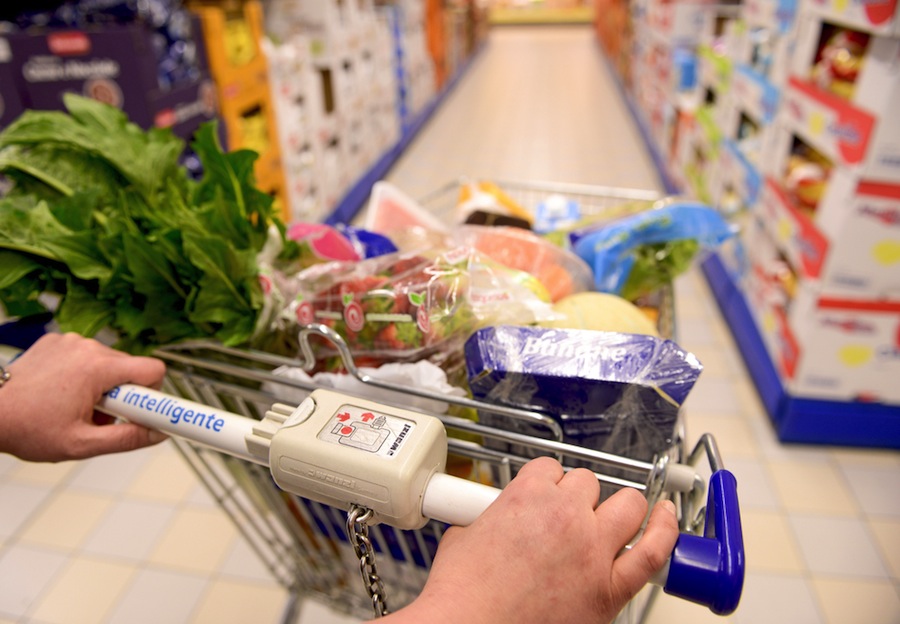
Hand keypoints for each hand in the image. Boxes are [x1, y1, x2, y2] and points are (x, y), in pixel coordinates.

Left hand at [0, 333, 167, 461]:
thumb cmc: (27, 428)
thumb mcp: (82, 444)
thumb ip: (127, 439)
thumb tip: (158, 434)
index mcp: (97, 368)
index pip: (153, 370)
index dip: (153, 394)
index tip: (144, 412)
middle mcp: (87, 347)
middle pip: (130, 368)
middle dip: (124, 394)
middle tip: (100, 416)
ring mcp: (71, 341)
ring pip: (109, 363)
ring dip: (103, 385)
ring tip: (76, 406)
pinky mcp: (58, 340)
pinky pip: (87, 356)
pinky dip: (83, 374)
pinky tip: (63, 392)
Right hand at [380, 456, 678, 623]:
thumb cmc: (463, 594)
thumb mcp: (463, 536)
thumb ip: (488, 517)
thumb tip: (494, 519)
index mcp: (528, 496)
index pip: (551, 469)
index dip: (548, 484)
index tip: (545, 496)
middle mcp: (566, 516)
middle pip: (588, 483)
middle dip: (579, 497)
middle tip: (568, 517)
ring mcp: (593, 550)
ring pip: (628, 504)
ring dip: (621, 507)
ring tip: (615, 517)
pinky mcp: (610, 589)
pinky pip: (654, 551)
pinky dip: (666, 530)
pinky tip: (667, 518)